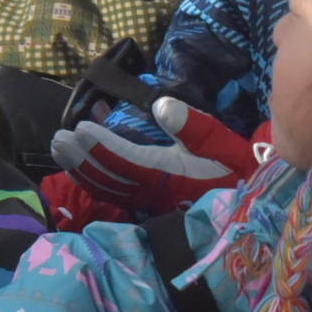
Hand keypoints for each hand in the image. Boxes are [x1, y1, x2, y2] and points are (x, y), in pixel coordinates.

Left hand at [48, 101, 264, 220]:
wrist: (253, 200)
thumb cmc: (235, 164)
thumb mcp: (219, 141)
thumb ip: (191, 125)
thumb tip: (161, 106)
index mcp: (168, 175)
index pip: (126, 161)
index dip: (100, 146)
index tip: (79, 129)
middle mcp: (154, 192)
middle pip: (109, 177)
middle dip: (81, 158)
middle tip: (58, 139)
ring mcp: (150, 202)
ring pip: (108, 187)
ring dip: (82, 168)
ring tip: (61, 148)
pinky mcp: (150, 205)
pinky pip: (116, 192)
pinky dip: (96, 177)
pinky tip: (82, 162)